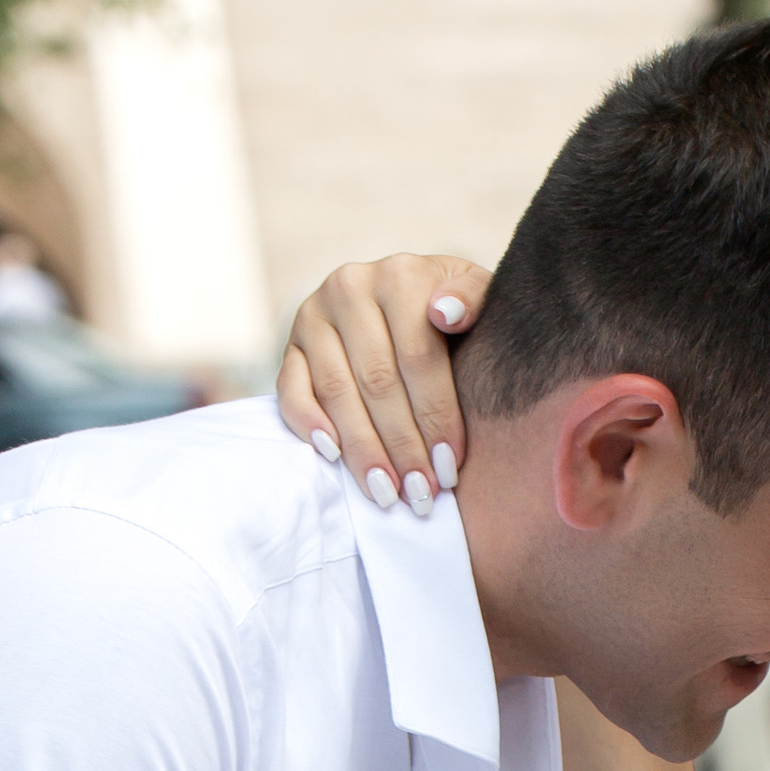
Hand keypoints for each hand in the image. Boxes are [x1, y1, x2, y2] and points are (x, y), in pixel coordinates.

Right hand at [276, 255, 487, 511]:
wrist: (412, 301)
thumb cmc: (454, 315)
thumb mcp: (478, 298)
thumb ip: (475, 298)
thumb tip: (446, 312)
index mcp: (400, 276)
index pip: (418, 357)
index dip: (435, 415)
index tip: (450, 466)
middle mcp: (350, 287)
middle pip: (377, 380)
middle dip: (402, 444)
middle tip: (420, 494)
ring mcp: (314, 315)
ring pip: (336, 390)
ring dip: (362, 448)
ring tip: (387, 493)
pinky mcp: (291, 344)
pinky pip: (291, 389)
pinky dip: (308, 424)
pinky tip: (334, 457)